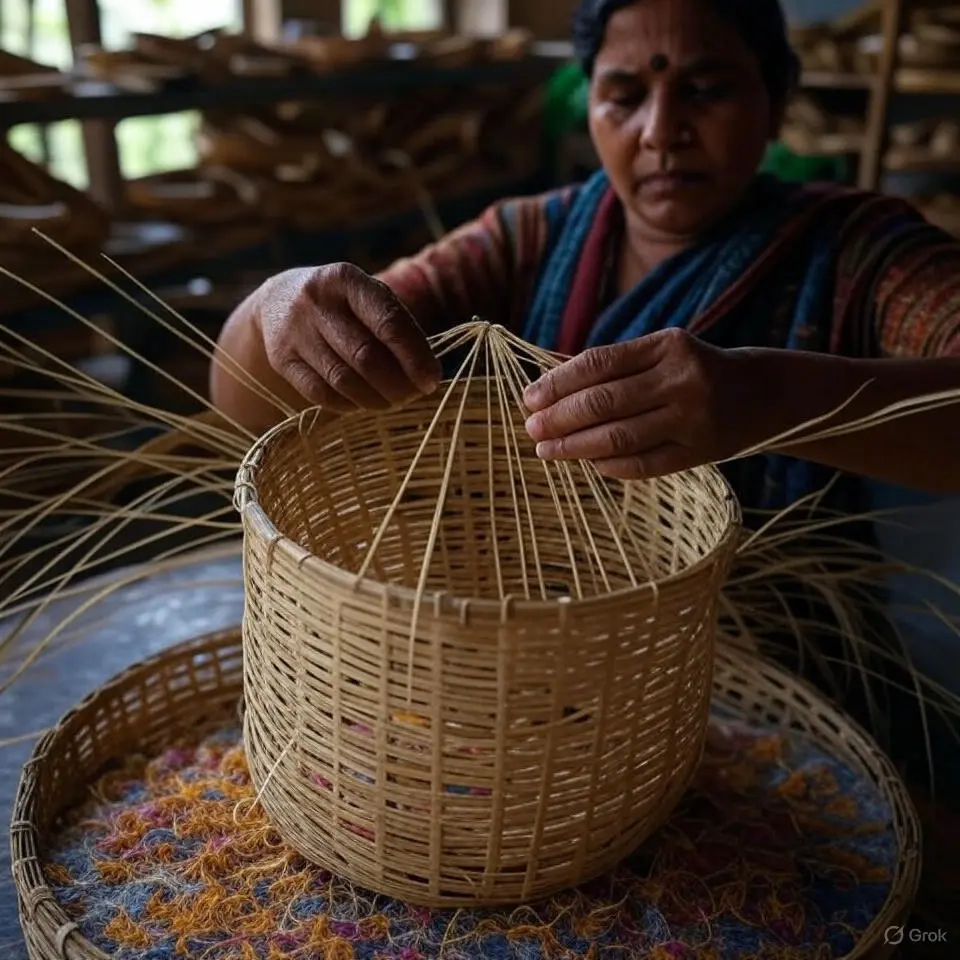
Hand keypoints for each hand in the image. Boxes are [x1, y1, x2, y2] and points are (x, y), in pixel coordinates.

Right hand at [258, 262, 441, 411]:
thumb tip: (427, 376)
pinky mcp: (281, 358)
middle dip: (397, 384)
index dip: (414, 357)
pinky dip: (349, 404)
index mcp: (347, 279)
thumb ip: (397, 327)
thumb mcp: (367, 298)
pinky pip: (320, 394)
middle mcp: (316, 300)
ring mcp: (294, 330)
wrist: (278, 300)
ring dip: (375, 399)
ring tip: (393, 402)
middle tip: (413, 395)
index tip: (432, 380)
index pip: (388, 322)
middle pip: (366, 357)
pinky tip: (363, 403)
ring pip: (343, 380)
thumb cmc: (343, 304)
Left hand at [522, 329, 782, 478]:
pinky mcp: (701, 451)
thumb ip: (614, 368)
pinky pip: (643, 464)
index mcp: (667, 345)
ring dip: (575, 446)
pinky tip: (587, 463)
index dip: (558, 383)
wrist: (762, 393)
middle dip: (559, 418)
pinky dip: (609, 465)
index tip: (529, 399)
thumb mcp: (661, 354)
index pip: (598, 363)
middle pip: (604, 402)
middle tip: (532, 429)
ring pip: (619, 437)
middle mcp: (682, 379)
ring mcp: (694, 417)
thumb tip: (548, 392)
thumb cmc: (693, 372)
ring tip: (547, 450)